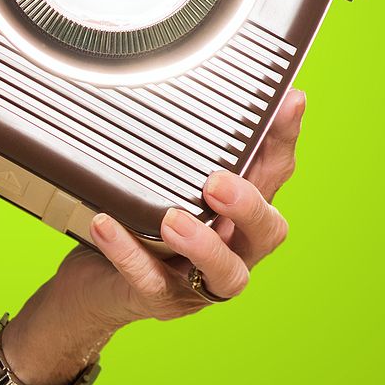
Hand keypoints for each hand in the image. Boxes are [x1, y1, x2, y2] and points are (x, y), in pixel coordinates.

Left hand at [57, 87, 304, 326]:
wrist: (96, 286)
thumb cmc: (141, 226)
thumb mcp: (168, 184)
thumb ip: (187, 150)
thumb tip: (197, 83)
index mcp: (240, 215)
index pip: (275, 175)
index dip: (284, 140)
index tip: (287, 100)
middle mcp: (232, 249)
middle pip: (268, 232)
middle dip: (248, 205)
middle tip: (217, 182)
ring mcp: (198, 282)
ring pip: (225, 273)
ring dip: (203, 244)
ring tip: (171, 219)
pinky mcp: (158, 300)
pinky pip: (149, 282)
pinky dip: (127, 252)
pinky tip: (105, 224)